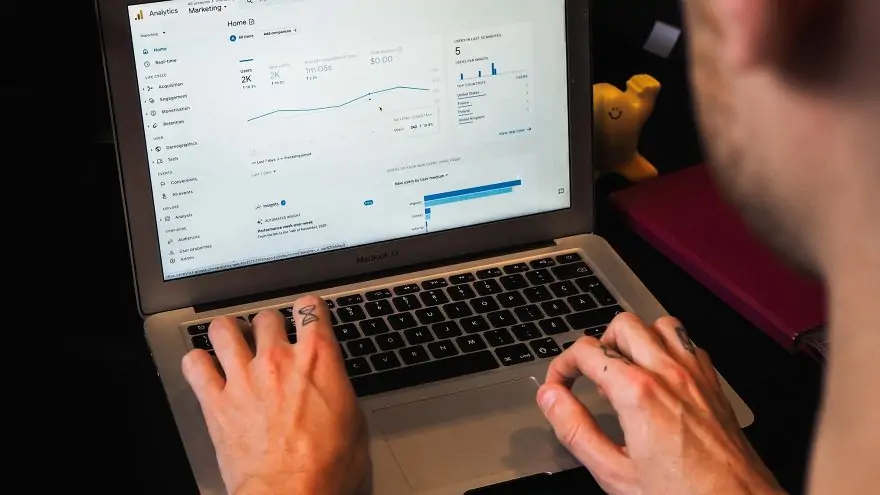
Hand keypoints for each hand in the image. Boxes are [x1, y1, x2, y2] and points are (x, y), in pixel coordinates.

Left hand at [182, 296, 368, 494]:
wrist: (291, 494)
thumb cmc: (326, 467)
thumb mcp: (353, 420)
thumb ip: (338, 388)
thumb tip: (333, 384)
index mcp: (318, 359)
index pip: (310, 307)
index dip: (308, 310)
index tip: (307, 317)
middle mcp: (278, 360)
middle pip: (266, 317)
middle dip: (268, 326)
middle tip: (270, 341)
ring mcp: (243, 378)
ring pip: (223, 329)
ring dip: (229, 333)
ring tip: (233, 343)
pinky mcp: (216, 402)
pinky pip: (194, 364)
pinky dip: (198, 363)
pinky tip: (206, 369)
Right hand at [537, 313, 784, 494]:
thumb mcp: (614, 473)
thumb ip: (575, 430)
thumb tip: (551, 398)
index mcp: (638, 393)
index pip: (586, 351)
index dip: (562, 365)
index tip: (559, 384)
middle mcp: (667, 373)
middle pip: (622, 324)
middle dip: (598, 344)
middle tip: (590, 374)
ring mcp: (695, 375)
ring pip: (659, 324)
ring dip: (636, 339)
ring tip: (624, 367)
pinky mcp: (713, 384)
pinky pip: (688, 343)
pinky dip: (668, 348)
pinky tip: (659, 375)